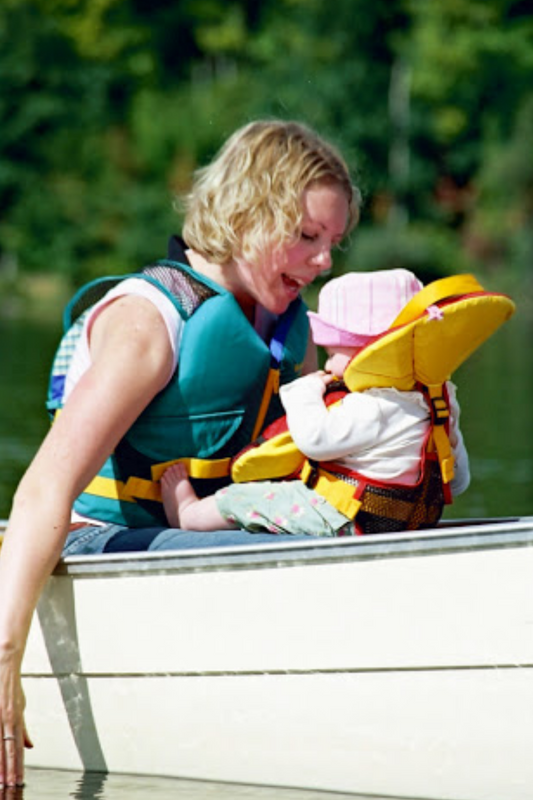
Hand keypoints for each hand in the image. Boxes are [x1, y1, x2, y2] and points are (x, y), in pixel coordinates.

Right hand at [0, 666, 32, 786]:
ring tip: (2, 782)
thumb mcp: (20, 706)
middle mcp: (6, 719)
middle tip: (10, 787)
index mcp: (15, 719)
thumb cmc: (9, 687)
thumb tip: (29, 747)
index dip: (17, 766)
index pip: (17, 748)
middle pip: (7, 750)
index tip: (18, 782)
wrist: (4, 663)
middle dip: (9, 771)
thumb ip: (23, 729)